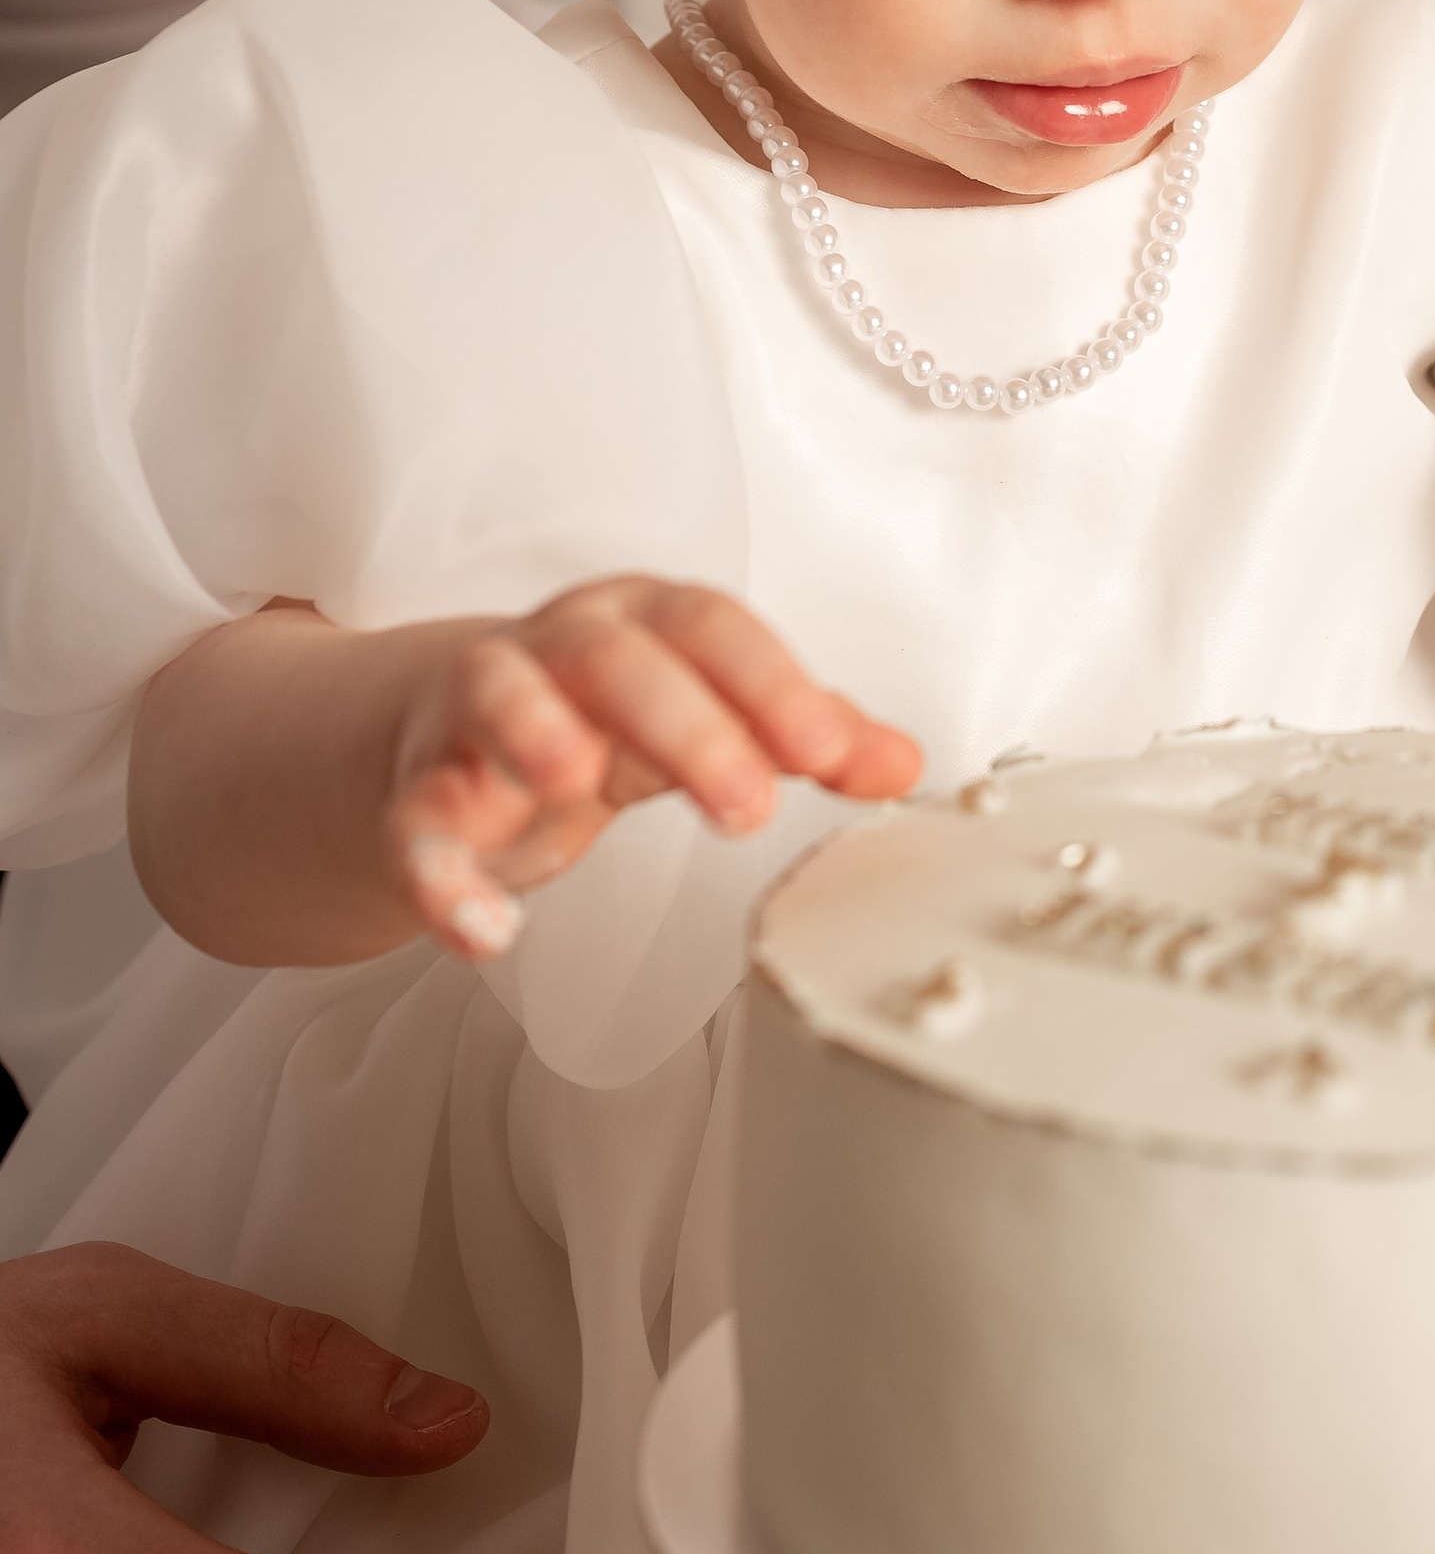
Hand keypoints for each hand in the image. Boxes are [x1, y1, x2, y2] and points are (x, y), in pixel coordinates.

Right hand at [388, 576, 920, 958]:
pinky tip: (487, 930)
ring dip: (536, 729)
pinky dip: (442, 876)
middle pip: (616, 658)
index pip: (710, 627)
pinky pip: (413, 825)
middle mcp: (556, 648)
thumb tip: (902, 764)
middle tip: (751, 805)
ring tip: (578, 781)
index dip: (771, 683)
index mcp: (641, 623)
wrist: (447, 733)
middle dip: (687, 723)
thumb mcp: (704, 713)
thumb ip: (800, 736)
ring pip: (497, 694)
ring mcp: (475, 713)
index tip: (829, 755)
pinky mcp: (416, 793)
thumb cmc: (602, 715)